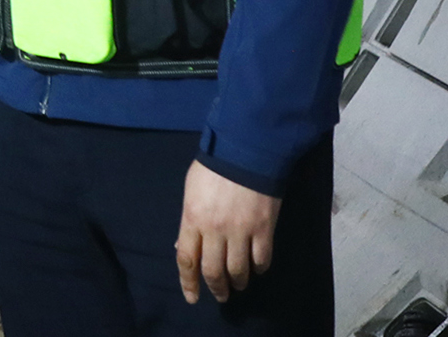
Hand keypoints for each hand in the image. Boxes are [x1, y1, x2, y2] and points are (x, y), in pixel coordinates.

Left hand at [175, 160, 281, 303]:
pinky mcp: (264, 230)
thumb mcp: (191, 190)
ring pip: (238, 270)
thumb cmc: (213, 167)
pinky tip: (256, 268)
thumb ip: (188, 219)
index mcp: (192, 219)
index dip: (188, 282)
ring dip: (238, 282)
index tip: (191, 297)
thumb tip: (183, 244)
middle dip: (216, 288)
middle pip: (213, 271)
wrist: (246, 151)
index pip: (186, 259)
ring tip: (239, 284)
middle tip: (221, 296)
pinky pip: (262, 260)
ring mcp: (241, 232)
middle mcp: (215, 230)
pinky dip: (258, 269)